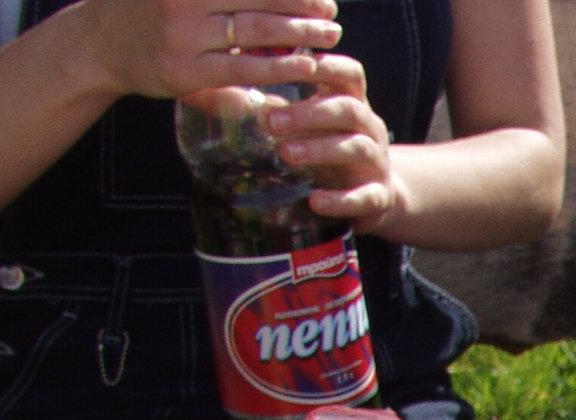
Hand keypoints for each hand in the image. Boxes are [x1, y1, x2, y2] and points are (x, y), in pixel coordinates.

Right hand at [81, 0, 339, 100]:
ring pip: (256, 32)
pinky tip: (306, 65)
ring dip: (300, 34)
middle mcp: (183, 1)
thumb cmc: (145, 8)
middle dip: (301, 4)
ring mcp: (184, 37)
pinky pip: (245, 69)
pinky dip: (280, 66)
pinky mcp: (188, 72)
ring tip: (329, 35)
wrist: (97, 44)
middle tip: (331, 12)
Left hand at [265, 54, 402, 232]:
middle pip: (349, 109)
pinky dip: (340, 200)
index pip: (350, 74)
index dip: (328, 65)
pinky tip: (315, 202)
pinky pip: (364, 197)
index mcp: (352, 104)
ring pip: (357, 149)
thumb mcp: (305, 127)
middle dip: (311, 113)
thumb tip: (196, 93)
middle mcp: (369, 129)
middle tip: (272, 122)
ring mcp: (377, 164)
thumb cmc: (330, 151)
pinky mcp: (378, 197)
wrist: (377, 197)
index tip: (300, 62)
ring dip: (321, 149)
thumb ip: (265, 109)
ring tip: (286, 155)